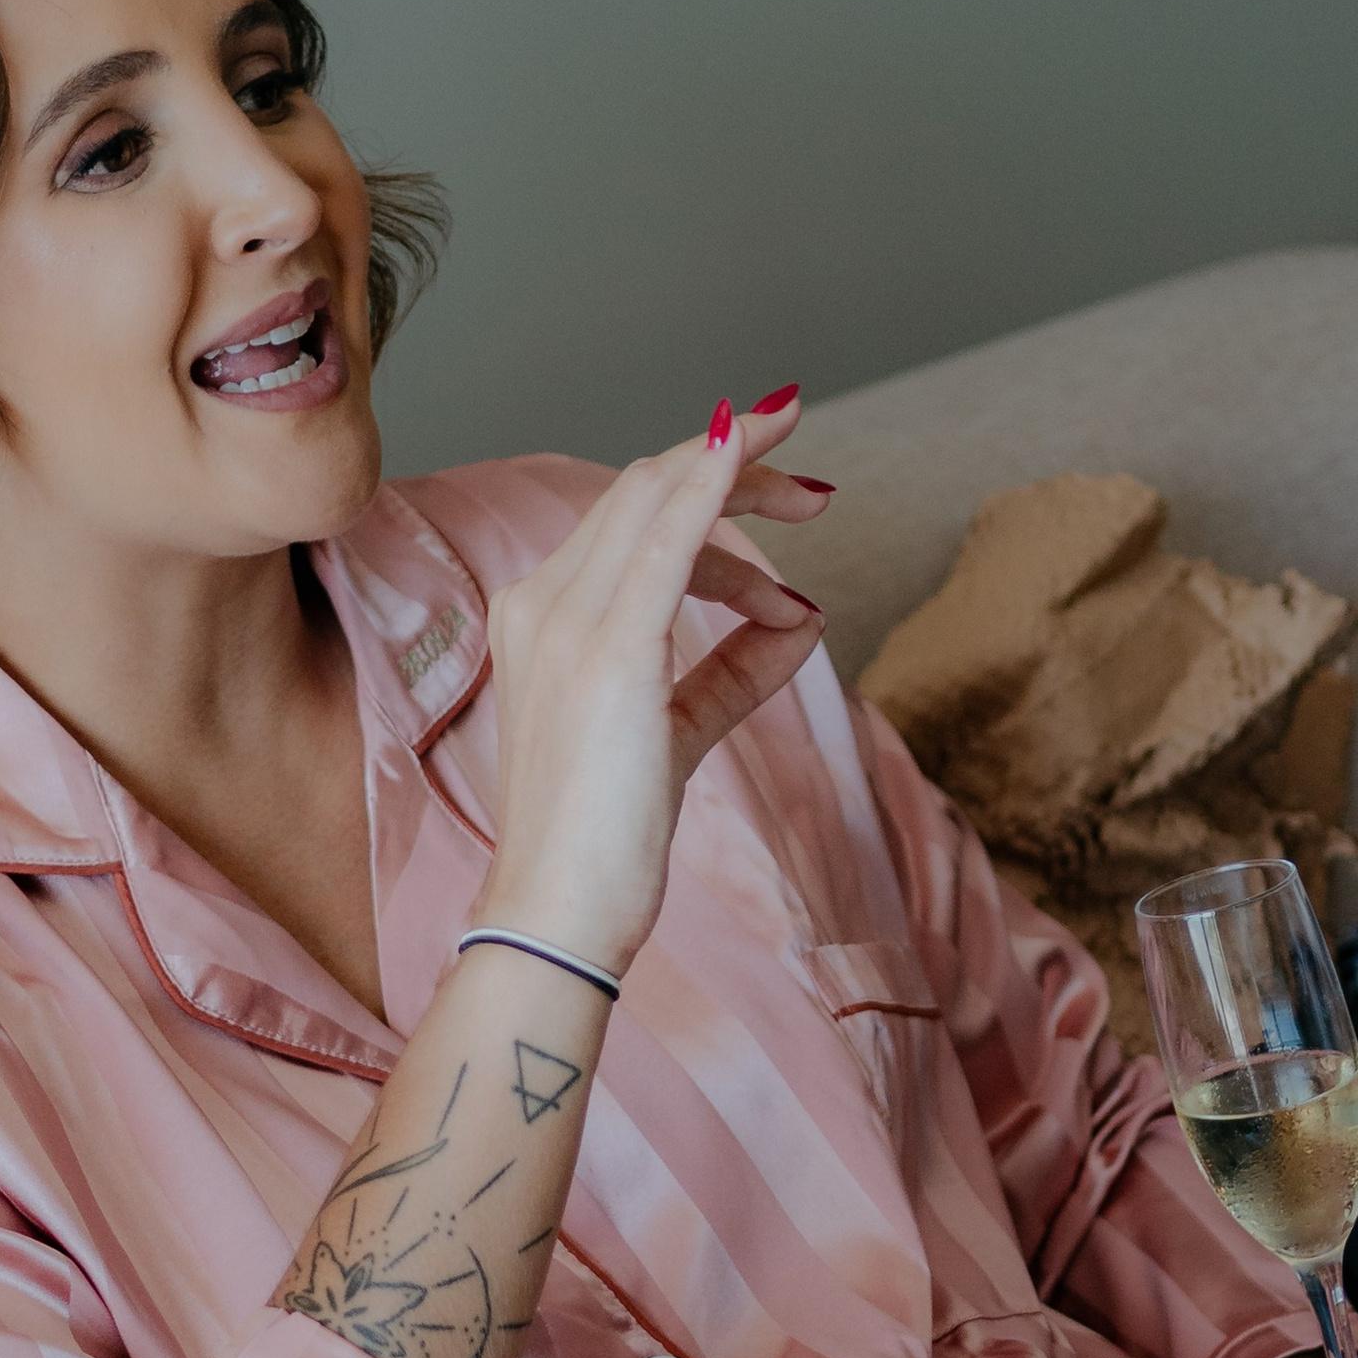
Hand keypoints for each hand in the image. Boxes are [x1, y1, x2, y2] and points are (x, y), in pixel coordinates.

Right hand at [476, 392, 832, 974]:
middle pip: (646, 487)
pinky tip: (749, 445)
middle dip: (739, 470)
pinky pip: (668, 538)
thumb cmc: (603, 837)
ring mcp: (569, 623)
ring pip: (660, 497)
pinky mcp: (611, 654)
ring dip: (747, 486)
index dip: (706, 478)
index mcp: (542, 617)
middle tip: (815, 493)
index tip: (778, 481)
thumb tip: (805, 622)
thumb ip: (735, 672)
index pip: (630, 516)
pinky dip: (712, 480)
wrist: (556, 912)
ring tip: (815, 517)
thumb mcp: (676, 733)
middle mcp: (542, 603)